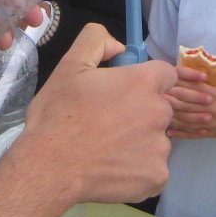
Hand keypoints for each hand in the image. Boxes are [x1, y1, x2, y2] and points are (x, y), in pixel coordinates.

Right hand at [13, 24, 174, 203]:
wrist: (50, 167)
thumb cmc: (58, 115)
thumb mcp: (70, 65)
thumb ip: (96, 40)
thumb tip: (119, 46)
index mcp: (142, 83)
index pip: (165, 74)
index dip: (147, 81)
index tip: (126, 93)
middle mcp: (158, 113)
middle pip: (160, 108)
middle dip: (141, 112)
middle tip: (109, 123)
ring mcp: (160, 147)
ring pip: (156, 139)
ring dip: (139, 141)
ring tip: (107, 148)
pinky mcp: (157, 177)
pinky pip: (153, 168)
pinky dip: (138, 169)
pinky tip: (114, 168)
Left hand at [164, 67, 215, 139]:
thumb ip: (213, 77)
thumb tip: (194, 68)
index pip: (194, 87)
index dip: (179, 83)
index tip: (167, 79)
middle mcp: (212, 109)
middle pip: (187, 103)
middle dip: (171, 97)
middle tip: (156, 93)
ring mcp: (209, 123)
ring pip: (186, 119)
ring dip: (171, 114)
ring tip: (157, 110)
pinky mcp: (209, 133)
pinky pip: (191, 134)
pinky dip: (179, 133)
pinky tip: (168, 131)